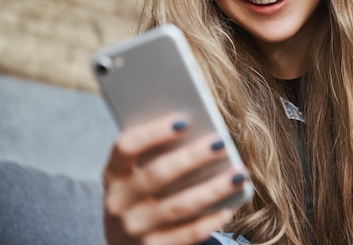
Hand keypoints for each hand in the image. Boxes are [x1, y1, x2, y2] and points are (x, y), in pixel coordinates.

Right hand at [102, 113, 247, 244]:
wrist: (127, 244)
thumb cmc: (144, 194)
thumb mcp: (137, 175)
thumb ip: (159, 154)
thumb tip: (201, 131)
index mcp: (113, 174)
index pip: (126, 147)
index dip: (153, 132)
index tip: (184, 119)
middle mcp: (118, 202)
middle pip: (157, 174)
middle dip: (192, 157)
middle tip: (221, 142)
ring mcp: (134, 229)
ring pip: (178, 206)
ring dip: (213, 188)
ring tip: (239, 173)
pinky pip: (188, 234)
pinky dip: (211, 220)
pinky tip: (230, 207)